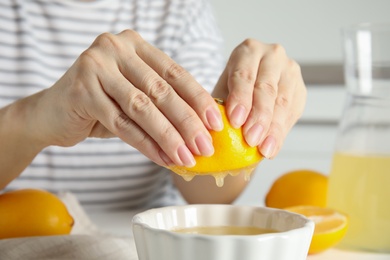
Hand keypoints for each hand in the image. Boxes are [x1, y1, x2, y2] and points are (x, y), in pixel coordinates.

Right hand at [30, 30, 222, 166]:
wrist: (52, 113)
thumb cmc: (101, 103)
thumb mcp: (134, 94)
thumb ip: (161, 100)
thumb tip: (201, 126)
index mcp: (135, 45)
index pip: (175, 73)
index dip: (198, 99)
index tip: (215, 123)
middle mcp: (115, 49)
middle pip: (161, 91)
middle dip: (187, 122)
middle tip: (205, 146)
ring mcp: (96, 67)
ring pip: (142, 108)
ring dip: (169, 137)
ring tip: (187, 157)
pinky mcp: (82, 90)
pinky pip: (122, 124)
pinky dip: (145, 144)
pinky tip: (162, 158)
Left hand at [213, 39, 306, 158]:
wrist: (252, 87)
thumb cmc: (233, 89)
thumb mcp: (222, 91)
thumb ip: (220, 106)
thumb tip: (215, 129)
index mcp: (248, 51)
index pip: (245, 74)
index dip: (240, 98)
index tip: (235, 121)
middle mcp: (272, 56)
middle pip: (266, 89)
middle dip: (258, 117)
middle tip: (250, 139)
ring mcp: (290, 72)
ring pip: (283, 102)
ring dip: (272, 129)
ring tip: (263, 148)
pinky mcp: (300, 90)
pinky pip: (292, 113)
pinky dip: (281, 134)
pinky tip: (272, 148)